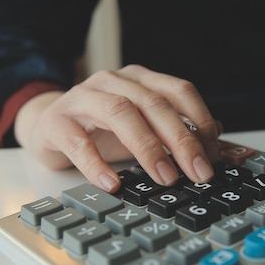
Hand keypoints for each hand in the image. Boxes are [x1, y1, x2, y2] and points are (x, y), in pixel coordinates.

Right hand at [15, 64, 220, 191]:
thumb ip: (177, 129)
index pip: (179, 91)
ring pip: (120, 113)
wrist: (49, 125)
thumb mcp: (143, 128)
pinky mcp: (57, 121)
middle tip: (198, 173)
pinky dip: (96, 164)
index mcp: (140, 80)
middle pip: (154, 104)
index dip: (200, 121)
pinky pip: (78, 142)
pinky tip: (113, 184)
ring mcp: (83, 97)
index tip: (212, 155)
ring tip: (165, 178)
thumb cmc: (102, 129)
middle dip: (181, 140)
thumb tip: (216, 136)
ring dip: (148, 148)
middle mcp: (114, 81)